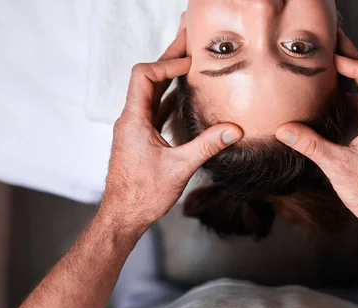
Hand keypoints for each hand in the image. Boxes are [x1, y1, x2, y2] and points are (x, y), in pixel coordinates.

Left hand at [99, 28, 242, 231]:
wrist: (123, 215)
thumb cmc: (142, 194)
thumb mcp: (179, 168)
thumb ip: (207, 146)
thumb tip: (234, 130)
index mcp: (134, 120)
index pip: (145, 76)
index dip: (167, 64)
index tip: (190, 65)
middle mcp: (131, 119)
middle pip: (148, 78)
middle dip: (169, 60)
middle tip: (188, 41)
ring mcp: (134, 128)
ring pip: (151, 93)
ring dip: (169, 77)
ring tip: (189, 62)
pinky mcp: (140, 138)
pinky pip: (154, 109)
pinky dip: (169, 98)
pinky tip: (183, 97)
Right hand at [275, 30, 357, 232]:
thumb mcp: (337, 167)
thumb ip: (310, 145)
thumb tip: (284, 130)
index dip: (355, 63)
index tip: (333, 61)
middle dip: (351, 62)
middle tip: (330, 49)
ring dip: (351, 80)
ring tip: (328, 70)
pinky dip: (352, 99)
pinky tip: (333, 102)